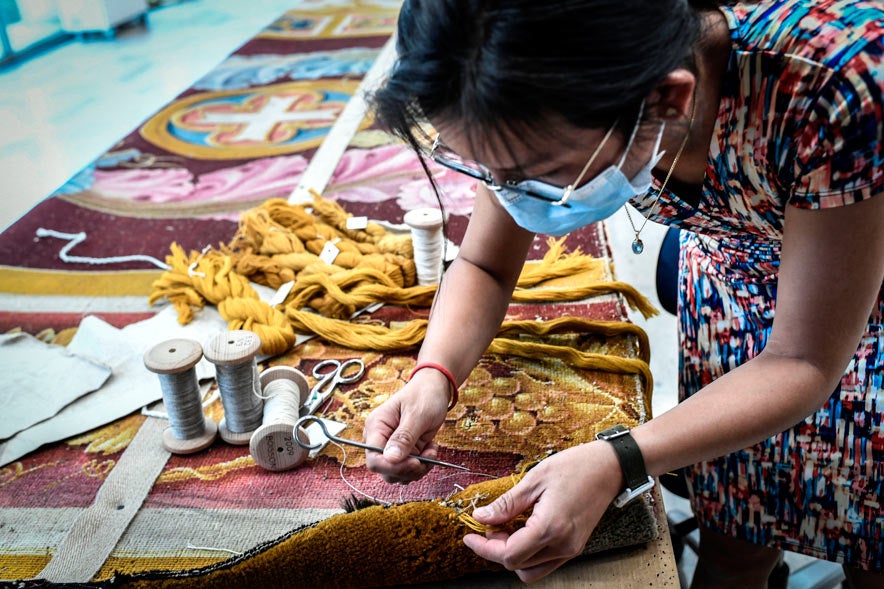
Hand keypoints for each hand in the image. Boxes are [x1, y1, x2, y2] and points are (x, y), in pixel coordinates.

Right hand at [363, 369, 449, 482]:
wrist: (434, 388)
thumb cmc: (424, 394)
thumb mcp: (417, 414)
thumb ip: (404, 437)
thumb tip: (391, 459)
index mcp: (376, 427)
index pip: (374, 459)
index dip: (392, 467)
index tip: (415, 463)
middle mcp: (380, 439)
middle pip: (385, 470)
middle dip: (408, 469)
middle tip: (427, 457)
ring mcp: (393, 447)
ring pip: (399, 474)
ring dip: (418, 469)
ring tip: (432, 450)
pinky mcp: (405, 451)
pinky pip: (410, 470)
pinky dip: (423, 465)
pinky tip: (431, 449)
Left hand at [463, 441, 623, 582]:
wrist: (610, 467)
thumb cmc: (575, 467)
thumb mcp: (534, 480)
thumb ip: (506, 504)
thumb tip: (481, 517)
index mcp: (550, 528)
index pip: (508, 554)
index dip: (484, 548)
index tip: (470, 537)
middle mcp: (563, 545)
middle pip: (517, 565)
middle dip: (496, 550)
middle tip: (489, 526)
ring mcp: (571, 549)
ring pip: (531, 571)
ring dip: (513, 555)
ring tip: (506, 528)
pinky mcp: (575, 547)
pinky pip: (545, 563)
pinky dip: (529, 554)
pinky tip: (523, 530)